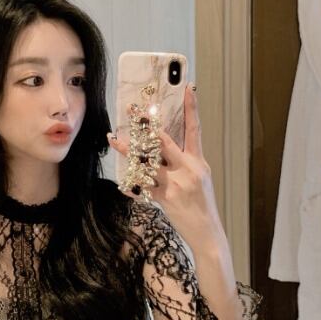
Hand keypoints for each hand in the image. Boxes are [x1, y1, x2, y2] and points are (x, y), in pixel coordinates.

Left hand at [107, 83, 218, 224]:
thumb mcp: (200, 178)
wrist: (207, 230)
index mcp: (198, 161)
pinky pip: (142, 188)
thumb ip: (186, 163)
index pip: (195, 129)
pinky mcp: (165, 198)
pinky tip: (122, 184)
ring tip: (114, 139)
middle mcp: (187, 168)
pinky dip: (131, 186)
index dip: (192, 108)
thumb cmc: (202, 204)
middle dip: (146, 124)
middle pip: (163, 140)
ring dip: (127, 151)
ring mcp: (175, 183)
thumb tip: (167, 150)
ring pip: (146, 161)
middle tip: (133, 110)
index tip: (187, 89)